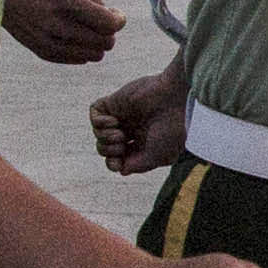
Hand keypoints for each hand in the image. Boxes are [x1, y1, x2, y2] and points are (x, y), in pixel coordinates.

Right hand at [3, 0, 124, 65]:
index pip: (107, 23)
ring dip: (97, 43)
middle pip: (105, 42)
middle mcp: (57, 25)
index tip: (116, 13)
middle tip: (101, 20)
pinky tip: (75, 34)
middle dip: (109, 32)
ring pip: (94, 55)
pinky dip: (83, 49)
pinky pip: (79, 60)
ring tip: (87, 27)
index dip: (119, 19)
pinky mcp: (43, 52)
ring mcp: (49, 42)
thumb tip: (113, 17)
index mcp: (65, 2)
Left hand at [89, 61, 190, 176]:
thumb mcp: (159, 154)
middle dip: (109, 153)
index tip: (119, 163)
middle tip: (121, 147)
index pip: (119, 158)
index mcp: (143, 143)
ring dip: (105, 139)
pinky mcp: (114, 103)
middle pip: (106, 149)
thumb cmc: (172, 125)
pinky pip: (95, 116)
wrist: (173, 97)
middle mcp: (132, 130)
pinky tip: (114, 121)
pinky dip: (100, 123)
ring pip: (98, 135)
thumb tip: (122, 171)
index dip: (114, 164)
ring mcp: (122, 116)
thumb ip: (139, 165)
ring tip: (120, 135)